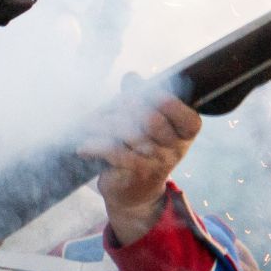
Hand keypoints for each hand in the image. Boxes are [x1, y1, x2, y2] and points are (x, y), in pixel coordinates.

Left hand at [78, 94, 201, 245]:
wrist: (137, 194)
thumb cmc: (143, 151)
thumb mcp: (148, 126)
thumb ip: (141, 100)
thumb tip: (131, 76)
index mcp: (186, 131)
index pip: (178, 109)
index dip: (156, 97)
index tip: (132, 93)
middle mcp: (176, 146)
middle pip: (151, 118)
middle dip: (124, 108)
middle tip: (107, 108)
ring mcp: (159, 161)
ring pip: (130, 133)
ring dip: (104, 124)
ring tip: (89, 125)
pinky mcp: (138, 173)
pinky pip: (114, 152)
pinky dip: (95, 146)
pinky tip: (84, 147)